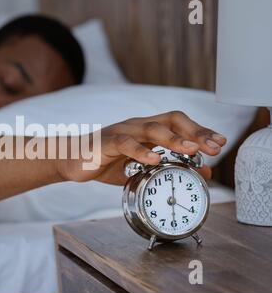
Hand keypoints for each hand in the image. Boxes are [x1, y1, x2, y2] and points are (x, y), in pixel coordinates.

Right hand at [56, 111, 225, 184]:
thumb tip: (201, 172)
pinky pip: (125, 144)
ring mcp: (121, 131)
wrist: (72, 160)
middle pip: (170, 120)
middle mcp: (136, 126)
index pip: (178, 122)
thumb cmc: (106, 162)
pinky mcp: (106, 142)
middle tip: (213, 147)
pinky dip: (140, 152)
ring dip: (173, 139)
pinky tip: (153, 161)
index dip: (200, 130)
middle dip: (194, 132)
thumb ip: (166, 168)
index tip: (219, 142)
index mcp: (146, 130)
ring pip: (151, 129)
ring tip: (191, 150)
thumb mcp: (139, 168)